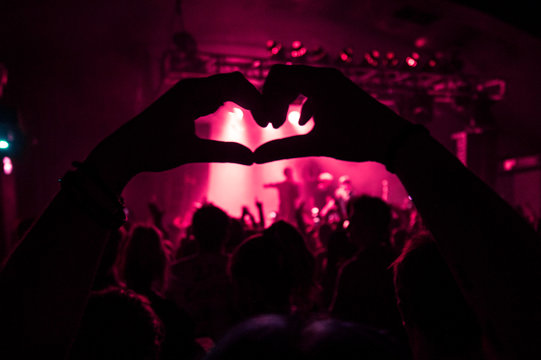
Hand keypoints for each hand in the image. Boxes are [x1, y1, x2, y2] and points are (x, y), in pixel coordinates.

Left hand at [85, 72, 260, 191]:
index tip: (267, 122)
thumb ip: (223, 153)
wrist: (124, 150)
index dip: (256, 100)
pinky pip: (215, 97)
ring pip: (225, 88)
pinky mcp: (187, 102)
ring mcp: (189, 93)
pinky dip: (231, 104)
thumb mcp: (190, 152)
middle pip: (233, 82)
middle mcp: (192, 87)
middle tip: (267, 122)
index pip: (235, 84)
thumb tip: (253, 159)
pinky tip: (239, 118)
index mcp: (193, 92)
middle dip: (253, 99)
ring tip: (259, 120)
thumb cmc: (153, 149)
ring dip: (243, 101)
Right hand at [253, 65, 409, 163]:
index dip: (265, 97)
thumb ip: (284, 148)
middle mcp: (325, 76)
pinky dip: (303, 102)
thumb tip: (256, 157)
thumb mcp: (317, 145)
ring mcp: (335, 81)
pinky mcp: (341, 90)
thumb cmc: (357, 140)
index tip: (266, 122)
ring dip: (287, 101)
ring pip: (300, 83)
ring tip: (284, 125)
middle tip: (272, 125)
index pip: (278, 75)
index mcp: (318, 82)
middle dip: (274, 100)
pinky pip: (314, 88)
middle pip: (286, 78)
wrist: (393, 139)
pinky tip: (305, 123)